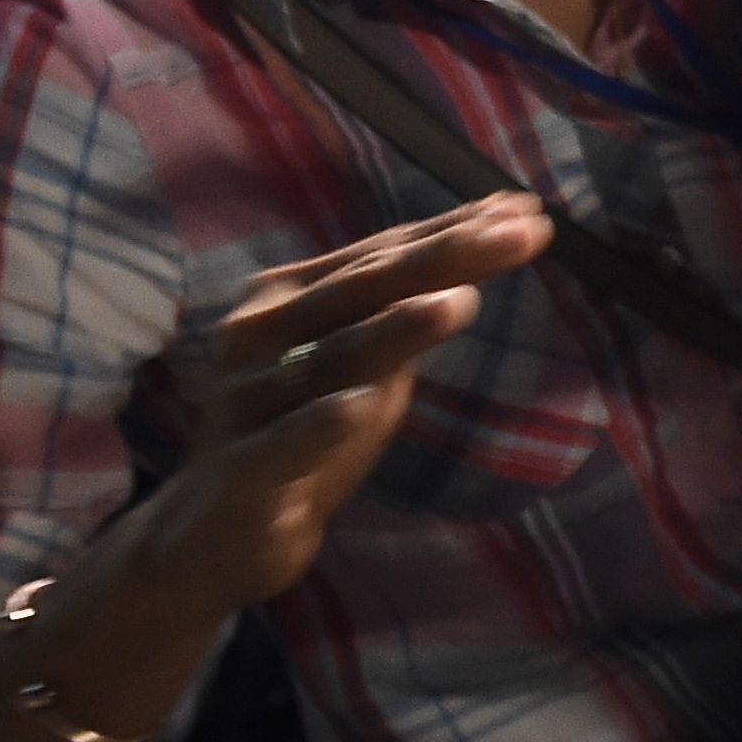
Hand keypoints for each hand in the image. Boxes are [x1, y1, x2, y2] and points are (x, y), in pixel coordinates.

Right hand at [129, 195, 551, 618]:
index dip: (452, 230)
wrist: (215, 531)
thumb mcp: (364, 367)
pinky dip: (320, 426)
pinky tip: (357, 410)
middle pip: (363, 288)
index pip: (381, 254)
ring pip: (332, 359)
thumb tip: (490, 240)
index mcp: (288, 297)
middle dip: (443, 258)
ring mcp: (247, 400)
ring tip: (461, 302)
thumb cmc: (303, 432)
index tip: (526, 210)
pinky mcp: (243, 470)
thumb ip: (410, 311)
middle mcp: (260, 334)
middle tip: (516, 234)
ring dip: (396, 329)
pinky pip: (285, 444)